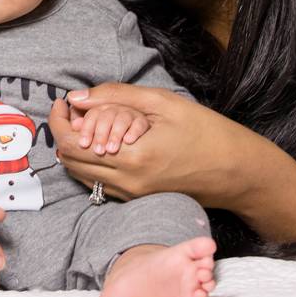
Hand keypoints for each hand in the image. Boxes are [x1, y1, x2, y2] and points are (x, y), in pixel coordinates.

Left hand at [51, 84, 255, 207]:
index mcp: (132, 158)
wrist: (236, 172)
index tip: (63, 101)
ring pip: (81, 175)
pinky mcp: (136, 199)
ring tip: (88, 123)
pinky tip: (103, 141)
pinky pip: (98, 183)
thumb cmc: (205, 132)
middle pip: (70, 161)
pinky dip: (90, 162)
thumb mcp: (162, 102)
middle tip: (74, 110)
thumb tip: (77, 97)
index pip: (72, 145)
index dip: (59, 121)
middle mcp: (127, 183)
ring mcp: (130, 196)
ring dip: (75, 148)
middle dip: (64, 133)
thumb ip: (116, 96)